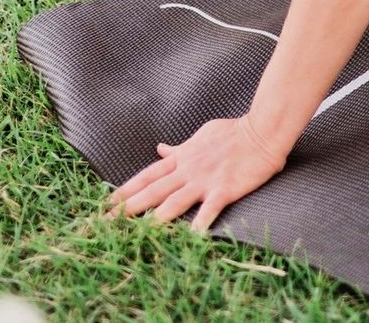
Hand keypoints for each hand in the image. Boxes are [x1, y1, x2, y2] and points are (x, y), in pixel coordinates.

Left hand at [108, 115, 287, 232]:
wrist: (261, 131)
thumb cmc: (232, 132)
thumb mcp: (200, 136)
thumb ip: (180, 148)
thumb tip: (161, 148)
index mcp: (182, 157)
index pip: (148, 175)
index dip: (126, 188)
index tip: (107, 202)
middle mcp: (188, 169)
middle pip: (153, 190)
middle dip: (129, 206)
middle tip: (107, 222)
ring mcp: (205, 179)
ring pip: (175, 201)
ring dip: (156, 217)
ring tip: (138, 233)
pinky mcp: (224, 188)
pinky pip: (209, 208)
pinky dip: (200, 222)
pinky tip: (190, 237)